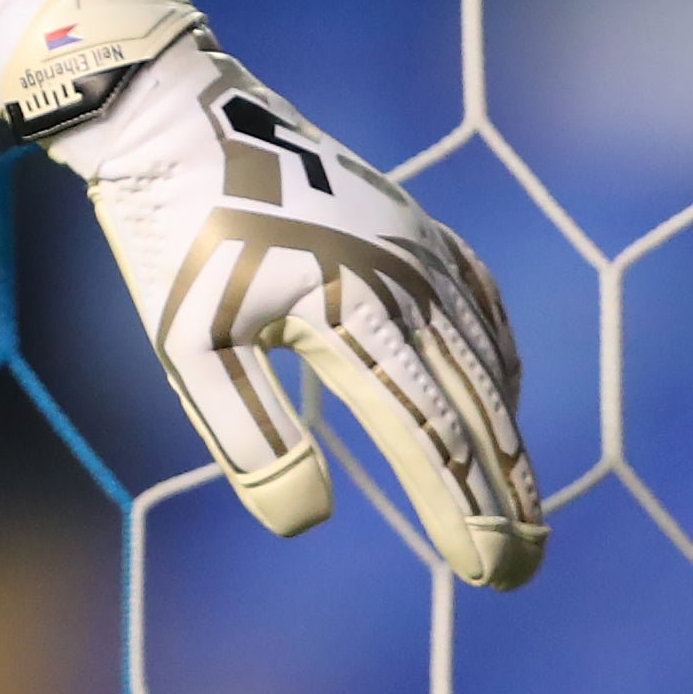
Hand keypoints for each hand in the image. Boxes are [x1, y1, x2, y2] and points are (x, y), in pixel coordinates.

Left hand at [0, 0, 546, 589]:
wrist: (172, 116)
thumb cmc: (170, 237)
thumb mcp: (186, 347)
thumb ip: (249, 436)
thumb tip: (311, 520)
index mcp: (354, 314)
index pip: (430, 436)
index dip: (466, 513)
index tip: (492, 577)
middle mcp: (407, 280)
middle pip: (476, 408)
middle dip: (504, 496)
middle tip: (522, 573)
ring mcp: (420, 247)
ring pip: (485, 359)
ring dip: (507, 437)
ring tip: (519, 504)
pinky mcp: (415, 224)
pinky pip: (480, 303)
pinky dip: (497, 360)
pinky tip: (498, 396)